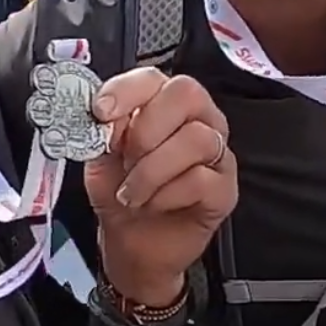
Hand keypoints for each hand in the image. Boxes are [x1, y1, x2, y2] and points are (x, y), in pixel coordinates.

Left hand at [87, 67, 235, 309]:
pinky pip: (201, 179)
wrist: (132, 247)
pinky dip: (168, 195)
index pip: (153, 78)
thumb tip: (108, 115)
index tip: (101, 112)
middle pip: (187, 94)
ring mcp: (216, 153)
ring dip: (152, 171)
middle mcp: (197, 120)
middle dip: (146, 129)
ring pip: (196, 138)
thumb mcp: (100, 159)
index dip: (126, 90)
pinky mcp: (226, 189)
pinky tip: (156, 205)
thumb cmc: (121, 196)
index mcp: (163, 105)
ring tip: (133, 193)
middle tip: (126, 159)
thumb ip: (103, 132)